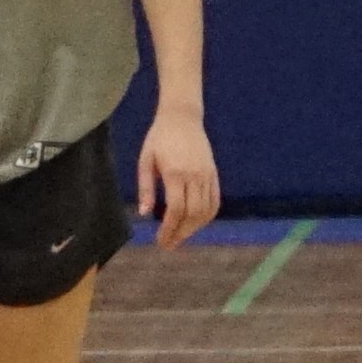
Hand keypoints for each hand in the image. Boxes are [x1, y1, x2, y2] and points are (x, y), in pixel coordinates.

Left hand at [137, 111, 220, 250]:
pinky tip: (197, 224)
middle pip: (192, 214)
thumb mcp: (145, 161)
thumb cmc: (159, 138)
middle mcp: (194, 176)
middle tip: (170, 244)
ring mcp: (207, 175)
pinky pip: (215, 201)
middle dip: (181, 233)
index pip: (175, 210)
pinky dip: (208, 217)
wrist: (182, 118)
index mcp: (175, 173)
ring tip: (181, 235)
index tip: (161, 241)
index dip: (169, 229)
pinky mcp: (214, 174)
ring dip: (194, 228)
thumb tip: (145, 213)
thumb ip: (146, 188)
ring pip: (206, 211)